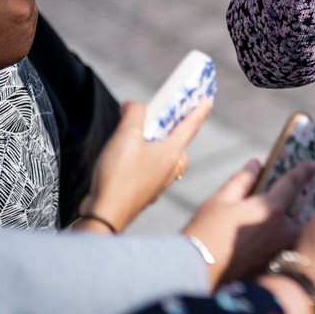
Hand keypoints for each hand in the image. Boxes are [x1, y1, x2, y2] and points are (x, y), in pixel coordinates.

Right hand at [75, 99, 211, 233]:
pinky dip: (147, 159)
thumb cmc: (120, 175)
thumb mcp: (126, 135)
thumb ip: (134, 113)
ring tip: (143, 134)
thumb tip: (133, 105)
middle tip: (171, 115)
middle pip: (180, 142)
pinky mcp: (146, 192)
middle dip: (177, 128)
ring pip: (166, 157)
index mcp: (172, 152)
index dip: (200, 110)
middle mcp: (171, 168)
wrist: (106, 214)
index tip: (209, 99)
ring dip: (160, 144)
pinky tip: (129, 158)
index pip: (191, 125)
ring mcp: (160, 182)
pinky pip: (152, 169)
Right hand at [182, 158, 314, 287]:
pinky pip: (282, 250)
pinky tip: (264, 243)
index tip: (314, 164)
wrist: (195, 272)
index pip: (292, 183)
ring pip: (291, 233)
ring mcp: (278, 252)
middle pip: (296, 212)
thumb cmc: (205, 233)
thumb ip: (242, 181)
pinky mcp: (271, 267)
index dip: (303, 171)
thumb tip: (256, 164)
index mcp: (270, 209)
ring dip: (287, 226)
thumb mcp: (220, 201)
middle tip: (290, 201)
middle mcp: (281, 231)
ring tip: (271, 224)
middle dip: (295, 206)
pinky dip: (278, 243)